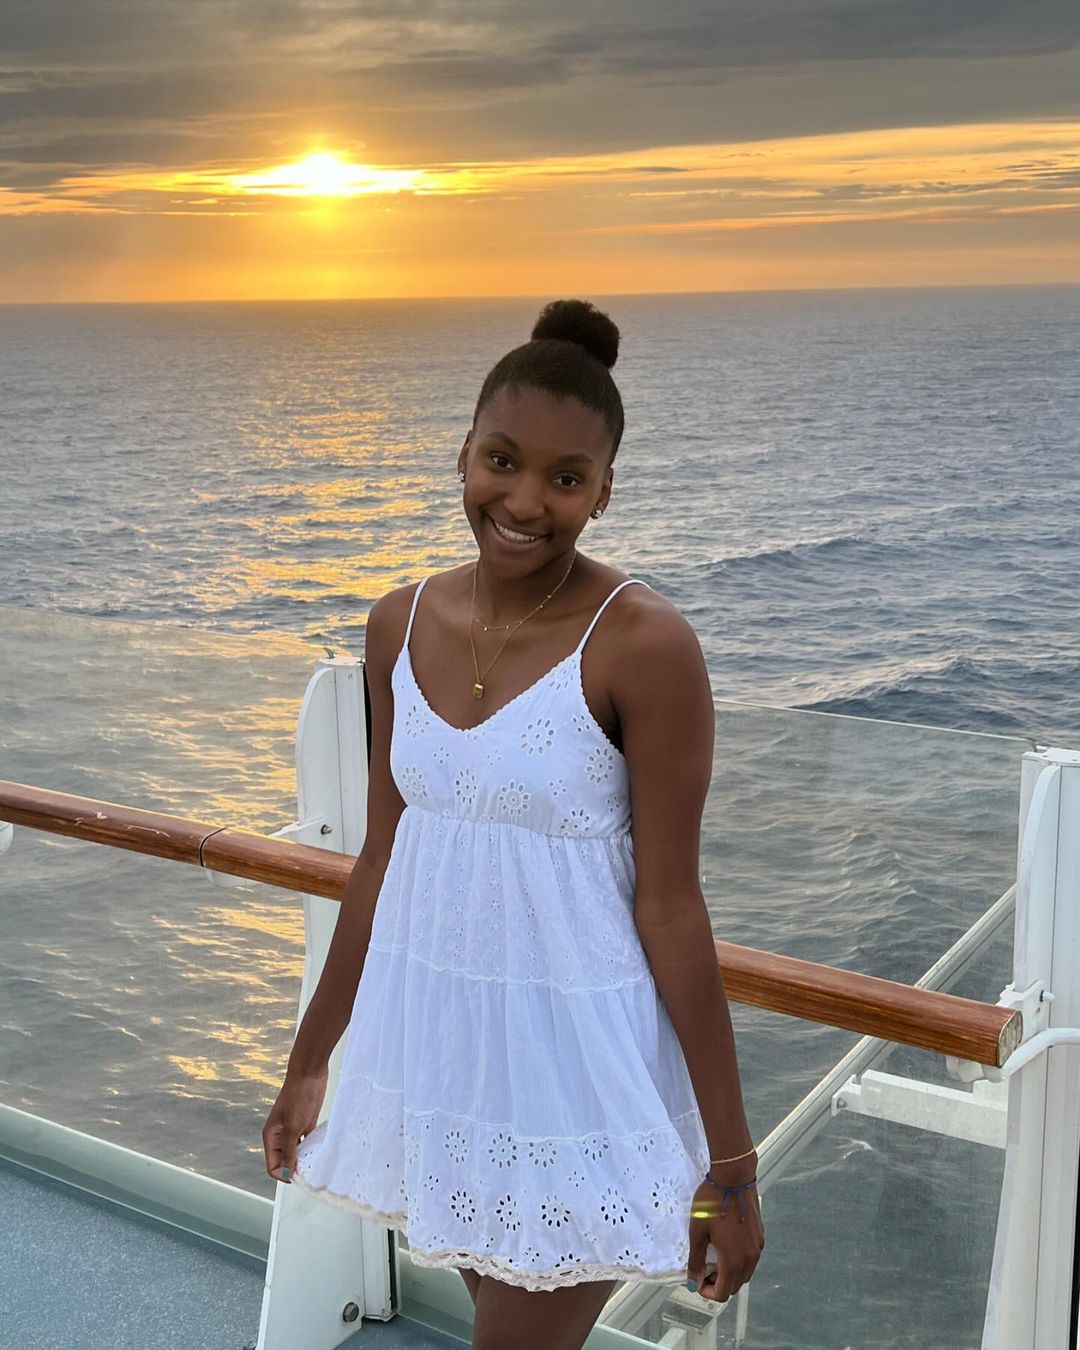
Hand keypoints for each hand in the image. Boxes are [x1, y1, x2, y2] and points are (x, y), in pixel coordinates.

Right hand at [262, 1066, 327, 1181]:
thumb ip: (289, 1151)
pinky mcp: (306, 1123)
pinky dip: (312, 1148)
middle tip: (310, 1174)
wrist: (310, 1073)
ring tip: (316, 1165)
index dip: (284, 1175)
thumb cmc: (298, 1096)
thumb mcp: (293, 1127)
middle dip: (295, 1168)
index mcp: (271, 1136)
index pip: (273, 1165)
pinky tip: (321, 1152)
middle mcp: (281, 1135)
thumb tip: (287, 1174)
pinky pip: (307, 1142)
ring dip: (304, 1159)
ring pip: (297, 1152)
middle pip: (285, 1160)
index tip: (299, 1178)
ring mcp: (294, 1129)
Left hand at [687, 1168, 764, 1301]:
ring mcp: (757, 1247)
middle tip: (703, 1269)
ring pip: (744, 1274)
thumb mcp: (698, 1231)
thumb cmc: (712, 1203)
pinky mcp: (760, 1236)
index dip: (707, 1292)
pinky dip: (738, 1262)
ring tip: (713, 1258)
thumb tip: (693, 1281)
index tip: (696, 1280)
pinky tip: (726, 1245)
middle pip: (735, 1286)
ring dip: (729, 1274)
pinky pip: (750, 1259)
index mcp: (733, 1261)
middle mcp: (750, 1259)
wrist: (734, 1177)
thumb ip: (696, 1260)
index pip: (723, 1293)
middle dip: (718, 1284)